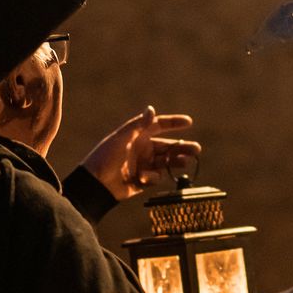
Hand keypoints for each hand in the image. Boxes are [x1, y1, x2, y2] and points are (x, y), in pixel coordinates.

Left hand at [81, 106, 201, 200]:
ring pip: (166, 161)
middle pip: (168, 146)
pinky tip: (142, 178)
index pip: (160, 125)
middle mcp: (143, 148)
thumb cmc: (106, 157)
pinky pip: (155, 176)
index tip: (189, 122)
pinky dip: (152, 176)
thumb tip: (151, 108)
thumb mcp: (122, 138)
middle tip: (196, 150)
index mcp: (138, 135)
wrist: (96, 183)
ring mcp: (144, 164)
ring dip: (176, 161)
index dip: (174, 123)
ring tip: (186, 162)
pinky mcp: (143, 179)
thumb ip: (139, 124)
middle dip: (182, 147)